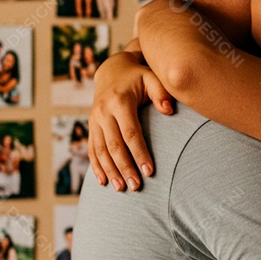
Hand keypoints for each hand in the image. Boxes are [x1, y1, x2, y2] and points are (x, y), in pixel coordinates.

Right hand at [89, 49, 173, 190]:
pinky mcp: (91, 126)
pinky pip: (92, 149)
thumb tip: (169, 111)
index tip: (149, 172)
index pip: (131, 133)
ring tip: (121, 188)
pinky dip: (96, 166)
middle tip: (136, 187)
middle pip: (114, 146)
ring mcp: (94, 120)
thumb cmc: (139, 77)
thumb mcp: (152, 78)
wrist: (112, 70)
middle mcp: (103, 112)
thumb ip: (161, 92)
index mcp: (119, 102)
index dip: (139, 154)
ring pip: (101, 150)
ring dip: (110, 171)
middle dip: (125, 168)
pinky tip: (103, 181)